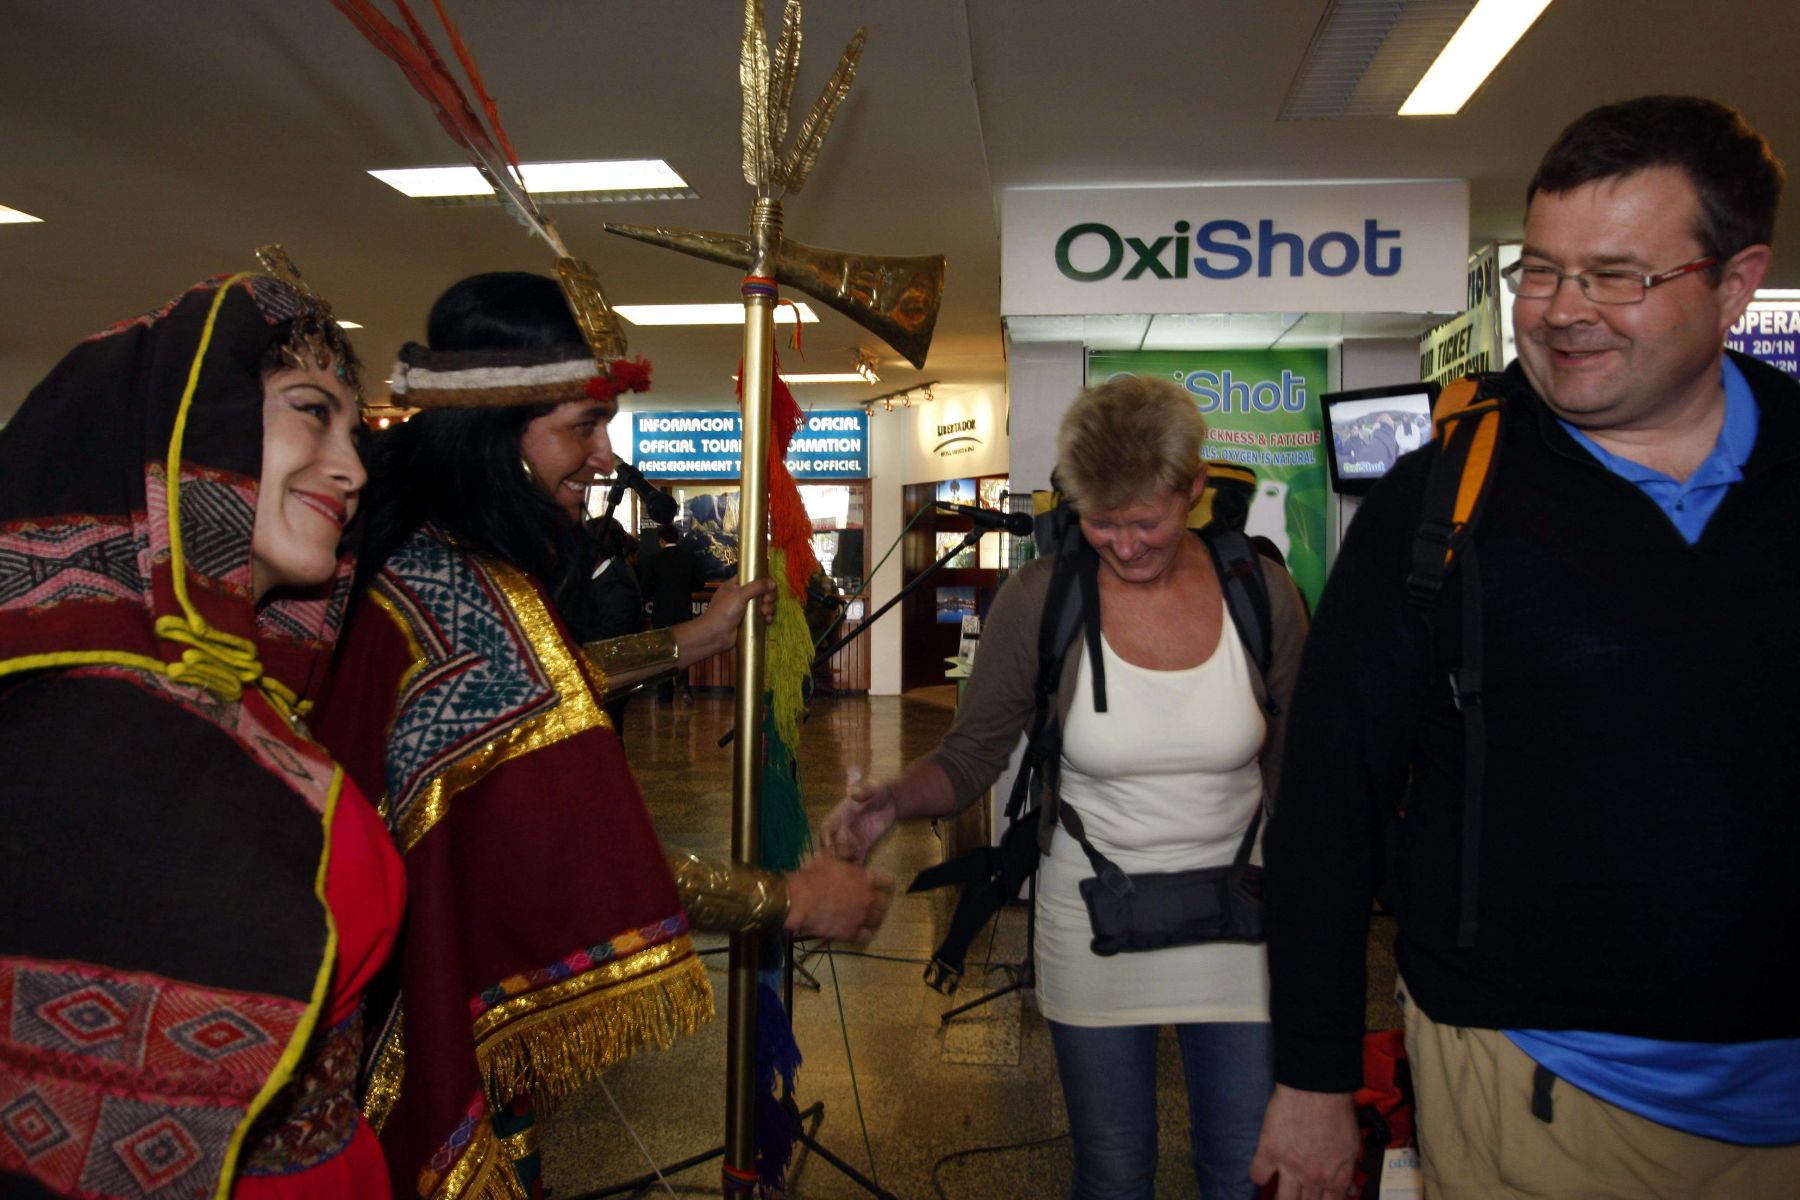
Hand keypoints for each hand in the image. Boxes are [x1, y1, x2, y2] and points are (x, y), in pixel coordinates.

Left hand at [708, 576, 776, 630]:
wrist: (715, 636)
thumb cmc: (724, 612)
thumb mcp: (740, 595)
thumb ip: (757, 587)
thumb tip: (772, 583)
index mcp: (734, 586)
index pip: (750, 576)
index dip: (761, 579)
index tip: (769, 585)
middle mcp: (739, 596)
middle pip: (760, 591)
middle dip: (767, 596)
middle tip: (767, 601)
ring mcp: (744, 610)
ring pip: (762, 604)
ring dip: (768, 607)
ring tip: (766, 613)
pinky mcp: (748, 622)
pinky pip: (761, 616)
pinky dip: (766, 617)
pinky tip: (767, 621)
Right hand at [783, 855, 893, 942]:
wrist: (798, 900)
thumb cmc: (812, 875)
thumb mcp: (829, 856)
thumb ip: (845, 854)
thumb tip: (853, 854)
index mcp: (866, 878)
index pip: (888, 881)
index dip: (883, 882)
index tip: (879, 884)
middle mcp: (869, 898)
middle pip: (885, 902)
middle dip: (880, 901)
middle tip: (871, 901)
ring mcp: (861, 917)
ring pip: (878, 920)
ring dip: (874, 917)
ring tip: (866, 916)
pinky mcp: (852, 933)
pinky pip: (867, 936)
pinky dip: (865, 933)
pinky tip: (859, 931)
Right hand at [819, 776, 898, 863]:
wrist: (891, 801)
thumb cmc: (878, 792)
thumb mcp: (872, 789)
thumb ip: (863, 791)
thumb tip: (853, 793)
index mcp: (839, 815)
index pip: (826, 829)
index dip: (825, 838)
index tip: (829, 846)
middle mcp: (842, 829)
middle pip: (831, 847)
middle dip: (834, 856)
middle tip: (843, 861)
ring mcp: (852, 840)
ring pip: (842, 856)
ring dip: (844, 864)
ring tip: (851, 870)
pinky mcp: (863, 847)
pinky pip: (857, 859)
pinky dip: (858, 866)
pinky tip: (862, 873)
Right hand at [1249, 1085, 1359, 1199]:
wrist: (1318, 1088)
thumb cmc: (1339, 1112)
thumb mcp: (1353, 1145)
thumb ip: (1348, 1171)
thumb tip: (1348, 1188)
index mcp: (1336, 1178)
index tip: (1318, 1198)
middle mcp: (1313, 1179)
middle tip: (1299, 1193)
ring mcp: (1289, 1167)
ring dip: (1283, 1198)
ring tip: (1283, 1192)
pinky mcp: (1269, 1151)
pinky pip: (1258, 1175)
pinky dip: (1260, 1176)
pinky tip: (1264, 1171)